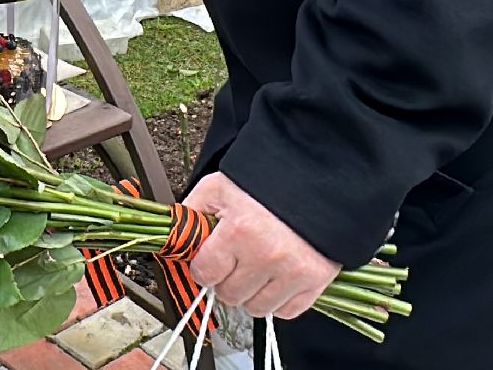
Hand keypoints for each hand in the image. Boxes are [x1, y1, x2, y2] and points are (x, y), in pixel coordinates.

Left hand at [184, 172, 341, 319]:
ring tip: (256, 268)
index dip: (204, 266)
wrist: (317, 181)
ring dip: (251, 293)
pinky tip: (276, 278)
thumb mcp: (219, 186)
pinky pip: (286, 312)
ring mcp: (293, 271)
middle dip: (226, 280)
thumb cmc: (267, 183)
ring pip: (256, 308)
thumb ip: (193, 212)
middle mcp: (266, 255)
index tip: (210, 259)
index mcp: (239, 231)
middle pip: (229, 295)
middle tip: (235, 261)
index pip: (205, 273)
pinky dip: (278, 300)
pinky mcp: (315, 281)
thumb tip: (176, 236)